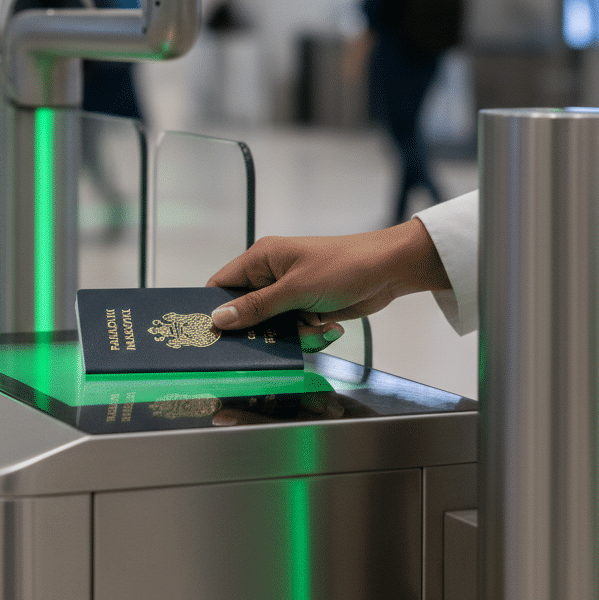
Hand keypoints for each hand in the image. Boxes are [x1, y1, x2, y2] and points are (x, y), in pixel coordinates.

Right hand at [207, 219, 450, 346]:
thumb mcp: (295, 290)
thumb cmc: (342, 266)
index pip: (223, 285)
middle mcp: (272, 275)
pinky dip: (311, 334)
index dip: (215, 309)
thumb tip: (219, 319)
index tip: (210, 336)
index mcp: (261, 259)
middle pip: (247, 312)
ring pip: (273, 327)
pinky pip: (296, 331)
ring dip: (293, 335)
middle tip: (273, 340)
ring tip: (315, 327)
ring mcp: (291, 293)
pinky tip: (331, 326)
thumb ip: (256, 307)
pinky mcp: (308, 308)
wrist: (389, 270)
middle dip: (261, 330)